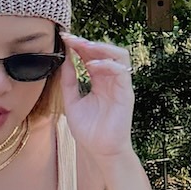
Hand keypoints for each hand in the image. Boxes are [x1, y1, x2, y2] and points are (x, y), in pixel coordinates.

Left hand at [59, 32, 134, 163]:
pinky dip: (108, 65)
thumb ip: (68, 81)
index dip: (79, 45)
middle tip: (72, 39)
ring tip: (84, 46)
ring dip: (101, 48)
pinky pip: (122, 72)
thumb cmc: (88, 130)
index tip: (64, 38)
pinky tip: (92, 65)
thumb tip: (63, 59)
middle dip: (88, 42)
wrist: (98, 151)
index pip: (91, 55)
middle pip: (105, 51)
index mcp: (99, 80)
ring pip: (119, 55)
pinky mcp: (126, 93)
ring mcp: (120, 85)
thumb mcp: (72, 101)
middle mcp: (111, 79)